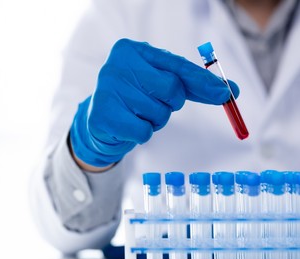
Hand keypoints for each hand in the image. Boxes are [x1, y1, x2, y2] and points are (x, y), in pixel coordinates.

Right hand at [70, 39, 238, 167]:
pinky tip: (129, 126)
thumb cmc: (136, 98)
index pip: (176, 66)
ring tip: (138, 114)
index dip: (202, 81)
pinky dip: (143, 134)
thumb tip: (230, 92)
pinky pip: (144, 131)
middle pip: (171, 89)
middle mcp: (117, 65)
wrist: (101, 121)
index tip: (226, 93)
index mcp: (132, 50)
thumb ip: (193, 85)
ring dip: (156, 121)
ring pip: (158, 113)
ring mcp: (107, 90)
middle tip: (156, 104)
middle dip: (172, 104)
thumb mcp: (161, 84)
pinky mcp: (102, 115)